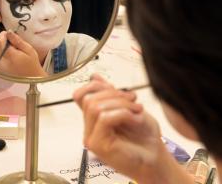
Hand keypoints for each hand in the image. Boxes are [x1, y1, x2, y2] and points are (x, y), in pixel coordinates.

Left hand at [0, 31, 46, 76]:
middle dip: (2, 40)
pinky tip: (8, 55)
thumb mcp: (29, 50)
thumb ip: (17, 41)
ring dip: (0, 46)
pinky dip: (0, 52)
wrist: (31, 78)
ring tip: (11, 50)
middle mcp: (1, 62)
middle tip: (12, 43)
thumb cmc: (32, 64)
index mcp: (10, 57)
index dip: (3, 35)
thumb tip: (8, 32)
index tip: (9, 35)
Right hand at [73, 74, 193, 183]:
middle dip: (114, 94)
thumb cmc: (144, 137)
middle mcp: (89, 129)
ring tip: (137, 111)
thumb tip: (95, 77)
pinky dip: (124, 114)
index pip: (80, 96)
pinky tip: (136, 120)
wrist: (156, 159)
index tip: (116, 90)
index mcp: (94, 119)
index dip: (96, 86)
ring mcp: (92, 138)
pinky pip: (104, 118)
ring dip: (121, 104)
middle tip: (133, 101)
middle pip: (89, 99)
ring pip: (96, 107)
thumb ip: (110, 94)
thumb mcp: (128, 107)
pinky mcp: (98, 145)